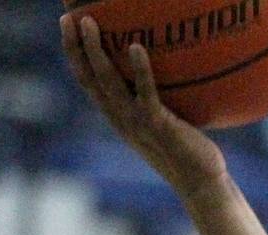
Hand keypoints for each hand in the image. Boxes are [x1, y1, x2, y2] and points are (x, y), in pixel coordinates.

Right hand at [61, 14, 226, 199]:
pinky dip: (140, 70)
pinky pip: (145, 94)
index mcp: (117, 116)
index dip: (74, 54)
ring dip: (97, 51)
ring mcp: (137, 122)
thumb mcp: (162, 122)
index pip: (87, 81)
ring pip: (108, 82)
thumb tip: (158, 72)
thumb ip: (152, 100)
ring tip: (91, 22)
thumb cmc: (187, 150)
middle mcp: (120, 118)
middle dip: (74, 47)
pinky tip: (136, 46)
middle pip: (88, 78)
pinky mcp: (158, 126)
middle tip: (67, 17)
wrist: (200, 183)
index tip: (68, 26)